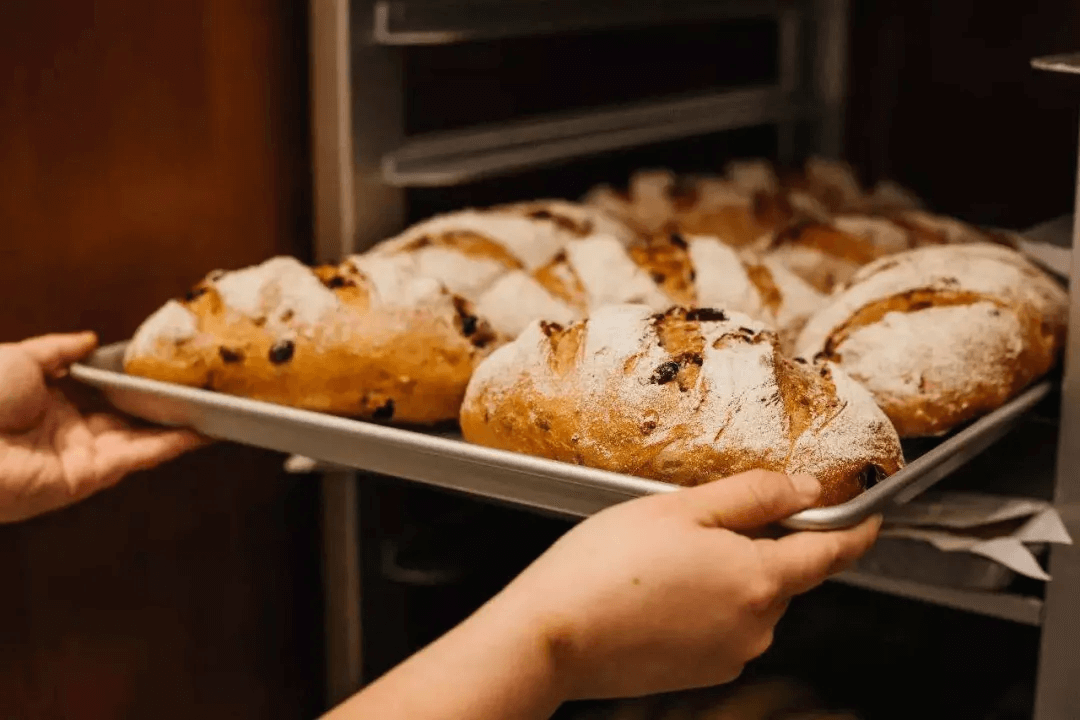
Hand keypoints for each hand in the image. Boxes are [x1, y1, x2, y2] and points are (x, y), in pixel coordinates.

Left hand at [0, 332, 205, 522]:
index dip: (135, 378)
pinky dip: (172, 445)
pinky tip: (203, 431)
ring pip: (143, 438)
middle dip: (164, 403)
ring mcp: (83, 455)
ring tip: (217, 408)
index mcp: (50, 401)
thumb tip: (89, 338)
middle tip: (203, 386)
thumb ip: (58, 349)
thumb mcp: (20, 357)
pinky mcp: (91, 475)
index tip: (167, 364)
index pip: (103, 390)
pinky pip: (139, 457)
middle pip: (130, 415)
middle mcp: (70, 430)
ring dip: (179, 425)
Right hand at [492, 470, 879, 700]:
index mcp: (759, 580)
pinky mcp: (701, 673)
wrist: (552, 635)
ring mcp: (729, 656)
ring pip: (748, 600)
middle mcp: (756, 628)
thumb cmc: (605, 567)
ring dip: (724, 574)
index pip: (831, 554)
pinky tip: (655, 591)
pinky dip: (702, 605)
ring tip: (660, 560)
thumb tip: (806, 490)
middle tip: (695, 523)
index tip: (869, 517)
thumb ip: (753, 496)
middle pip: (781, 574)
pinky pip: (721, 628)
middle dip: (756, 544)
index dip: (856, 532)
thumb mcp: (681, 509)